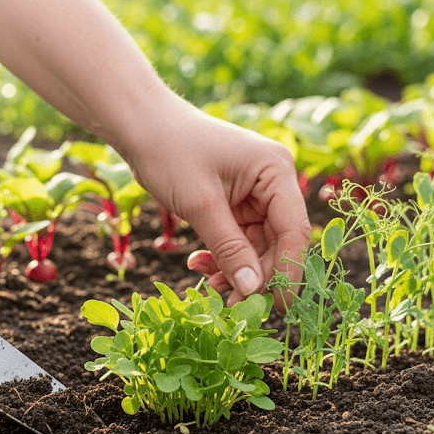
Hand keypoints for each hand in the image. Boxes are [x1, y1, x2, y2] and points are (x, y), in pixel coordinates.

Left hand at [125, 95, 310, 310]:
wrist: (139, 126)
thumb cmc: (169, 152)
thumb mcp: (200, 205)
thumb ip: (229, 249)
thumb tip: (252, 290)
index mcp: (276, 171)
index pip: (294, 231)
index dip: (287, 272)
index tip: (274, 307)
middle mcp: (273, 182)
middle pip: (278, 243)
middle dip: (255, 275)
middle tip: (230, 305)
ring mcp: (255, 193)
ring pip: (257, 247)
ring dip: (234, 270)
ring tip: (207, 287)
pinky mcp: (236, 203)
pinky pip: (238, 241)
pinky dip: (221, 257)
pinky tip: (198, 265)